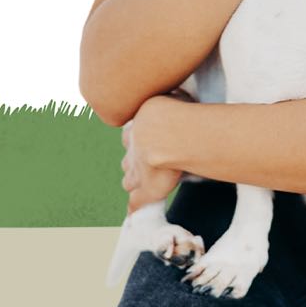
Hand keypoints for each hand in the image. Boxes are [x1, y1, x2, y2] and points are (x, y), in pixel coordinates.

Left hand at [121, 94, 186, 213]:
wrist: (168, 133)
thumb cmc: (177, 111)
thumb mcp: (174, 96)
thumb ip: (172, 98)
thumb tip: (177, 93)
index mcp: (137, 127)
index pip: (130, 135)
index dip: (136, 139)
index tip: (144, 140)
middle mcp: (134, 150)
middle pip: (128, 158)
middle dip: (133, 161)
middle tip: (143, 163)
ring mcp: (138, 171)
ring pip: (129, 179)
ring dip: (133, 182)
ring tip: (139, 186)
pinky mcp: (147, 189)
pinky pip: (136, 202)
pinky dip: (135, 208)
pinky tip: (133, 214)